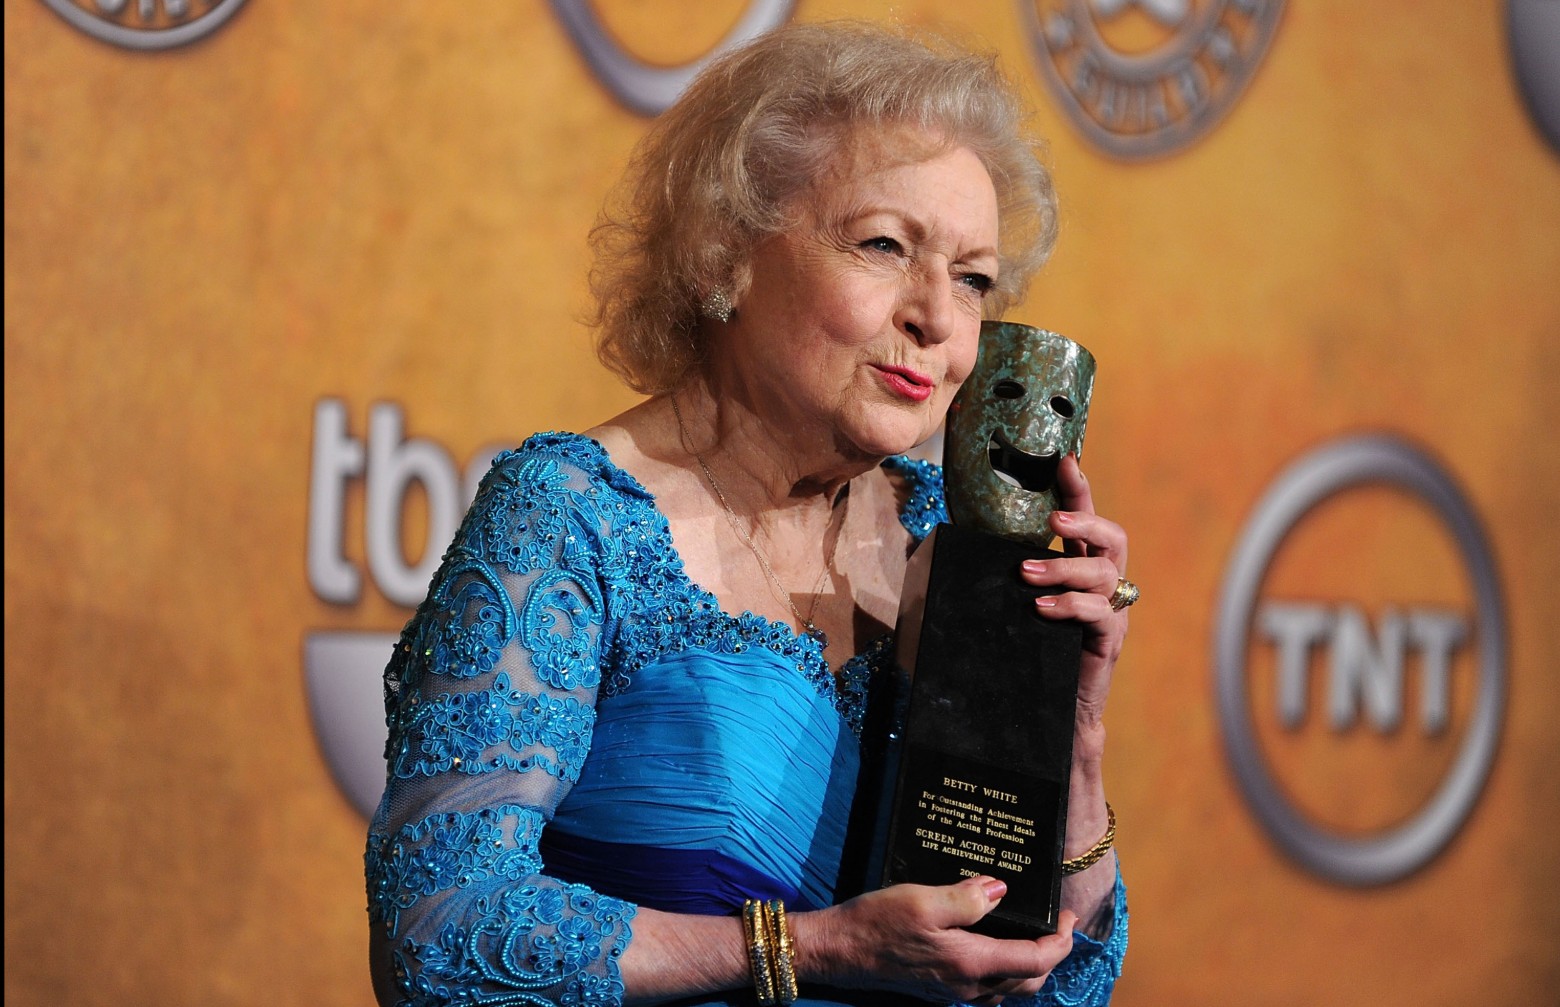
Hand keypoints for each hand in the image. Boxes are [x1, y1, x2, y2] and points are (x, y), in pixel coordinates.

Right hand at [793, 876, 1077, 1002]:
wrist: (838, 952)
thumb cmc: (876, 923)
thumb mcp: (922, 899)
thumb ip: (966, 897)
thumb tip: (1000, 890)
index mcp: (970, 963)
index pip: (1035, 961)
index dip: (1060, 941)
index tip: (1068, 916)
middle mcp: (968, 987)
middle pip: (1029, 981)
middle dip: (1051, 956)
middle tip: (1057, 925)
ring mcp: (953, 993)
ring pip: (1009, 987)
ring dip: (1028, 965)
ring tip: (1032, 933)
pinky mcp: (940, 989)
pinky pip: (987, 987)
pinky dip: (1004, 970)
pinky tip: (994, 947)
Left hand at [1021, 454, 1129, 729]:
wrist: (1055, 713)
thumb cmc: (1030, 652)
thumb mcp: (1013, 606)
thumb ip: (999, 576)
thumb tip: (944, 545)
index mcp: (1081, 567)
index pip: (1086, 519)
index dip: (1079, 489)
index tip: (1065, 461)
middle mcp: (1102, 584)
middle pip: (1113, 537)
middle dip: (1086, 519)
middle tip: (1052, 518)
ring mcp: (1110, 612)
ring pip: (1104, 573)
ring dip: (1064, 566)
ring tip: (1026, 572)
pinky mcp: (1109, 641)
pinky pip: (1100, 614)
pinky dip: (1070, 606)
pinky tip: (1041, 608)